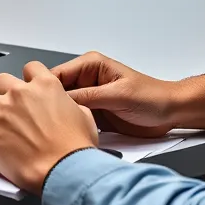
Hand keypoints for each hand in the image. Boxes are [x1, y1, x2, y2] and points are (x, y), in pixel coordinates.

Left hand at [0, 62, 98, 194]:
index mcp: (43, 86)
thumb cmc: (74, 147)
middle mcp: (19, 95)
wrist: (65, 170)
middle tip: (9, 111)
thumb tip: (65, 107)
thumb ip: (68, 104)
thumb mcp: (84, 115)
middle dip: (4, 95)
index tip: (27, 89)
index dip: (28, 80)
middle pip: (0, 83)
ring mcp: (0, 116)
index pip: (29, 68)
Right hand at [54, 52, 204, 135]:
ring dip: (59, 121)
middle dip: (49, 108)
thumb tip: (60, 101)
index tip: (35, 106)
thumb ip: (88, 97)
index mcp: (90, 66)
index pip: (56, 75)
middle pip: (56, 94)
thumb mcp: (118, 95)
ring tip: (50, 134)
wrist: (170, 112)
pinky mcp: (94, 116)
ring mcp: (89, 99)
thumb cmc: (151, 96)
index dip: (43, 89)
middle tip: (41, 125)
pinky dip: (71, 130)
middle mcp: (86, 81)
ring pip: (63, 110)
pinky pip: (76, 122)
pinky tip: (66, 138)